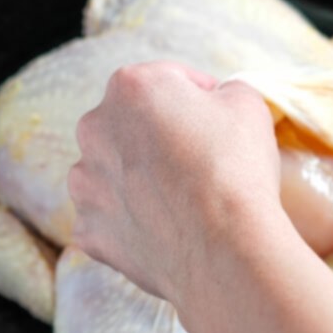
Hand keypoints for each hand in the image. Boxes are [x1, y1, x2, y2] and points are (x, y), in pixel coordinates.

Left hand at [68, 60, 281, 303]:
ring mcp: (84, 183)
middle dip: (161, 139)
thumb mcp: (248, 103)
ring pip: (114, 173)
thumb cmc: (236, 169)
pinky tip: (164, 230)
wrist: (222, 249)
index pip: (170, 82)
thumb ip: (224, 91)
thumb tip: (217, 103)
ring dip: (139, 180)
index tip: (220, 125)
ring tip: (180, 201)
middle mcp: (94, 129)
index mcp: (130, 86)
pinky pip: (110, 219)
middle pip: (133, 127)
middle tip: (200, 163)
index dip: (201, 101)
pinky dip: (132, 223)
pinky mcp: (88, 230)